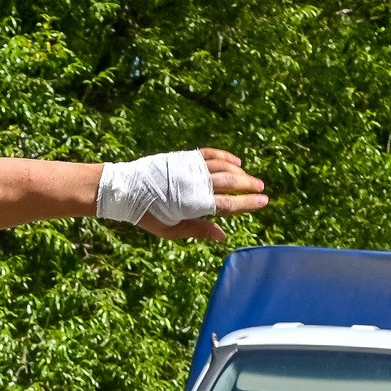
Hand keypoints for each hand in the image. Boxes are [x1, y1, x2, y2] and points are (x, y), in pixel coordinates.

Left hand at [132, 149, 269, 242]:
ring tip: (251, 178)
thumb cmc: (148, 214)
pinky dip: (225, 157)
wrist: (127, 189)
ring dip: (240, 172)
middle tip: (262, 189)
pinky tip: (235, 161)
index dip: (248, 203)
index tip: (263, 201)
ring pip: (224, 168)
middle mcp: (197, 184)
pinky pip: (210, 155)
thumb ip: (199, 230)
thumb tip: (223, 236)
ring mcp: (192, 168)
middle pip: (231, 183)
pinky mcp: (185, 158)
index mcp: (196, 204)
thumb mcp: (172, 229)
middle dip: (249, 186)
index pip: (229, 204)